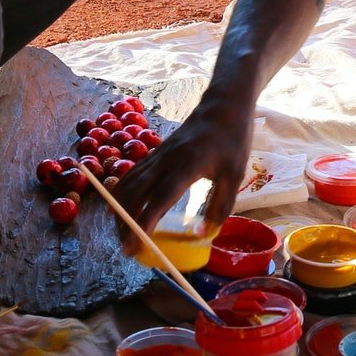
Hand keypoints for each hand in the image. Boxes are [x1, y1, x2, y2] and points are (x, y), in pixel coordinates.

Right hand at [121, 93, 256, 245]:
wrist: (223, 105)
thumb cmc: (232, 140)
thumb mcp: (234, 175)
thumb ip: (220, 206)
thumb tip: (203, 234)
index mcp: (186, 166)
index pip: (158, 198)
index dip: (144, 222)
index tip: (135, 245)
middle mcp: (165, 160)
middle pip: (134, 194)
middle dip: (125, 223)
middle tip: (127, 250)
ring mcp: (157, 155)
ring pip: (128, 184)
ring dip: (120, 211)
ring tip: (122, 236)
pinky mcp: (155, 152)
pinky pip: (131, 175)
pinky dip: (122, 194)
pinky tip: (121, 209)